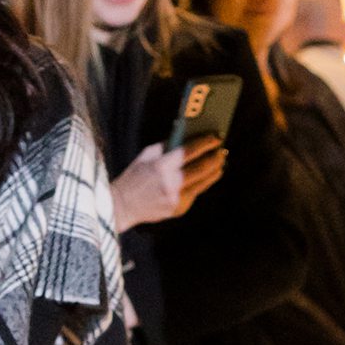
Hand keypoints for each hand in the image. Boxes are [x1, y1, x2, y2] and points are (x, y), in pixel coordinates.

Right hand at [110, 141, 225, 230]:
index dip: (206, 142)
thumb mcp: (146, 155)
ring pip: (204, 182)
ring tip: (220, 162)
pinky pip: (196, 192)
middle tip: (222, 150)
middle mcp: (171, 183)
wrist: (122, 205)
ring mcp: (176, 198)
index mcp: (161, 166)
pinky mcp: (179, 208)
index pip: (190, 151)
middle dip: (215, 157)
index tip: (216, 136)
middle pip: (203, 167)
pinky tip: (208, 176)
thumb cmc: (135, 176)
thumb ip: (167, 145)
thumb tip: (189, 136)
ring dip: (215, 170)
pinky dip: (203, 182)